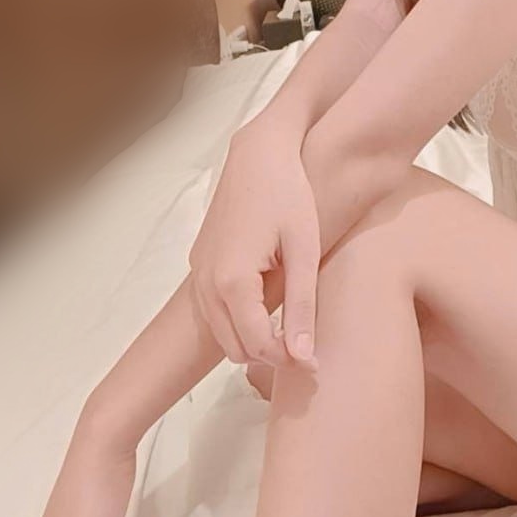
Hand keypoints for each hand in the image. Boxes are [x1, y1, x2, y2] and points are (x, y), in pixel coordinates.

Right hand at [189, 125, 321, 371]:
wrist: (259, 153)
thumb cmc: (288, 194)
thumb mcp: (304, 251)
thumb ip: (301, 306)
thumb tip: (302, 358)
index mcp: (232, 281)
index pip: (257, 347)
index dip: (289, 361)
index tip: (317, 363)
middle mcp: (206, 283)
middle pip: (236, 348)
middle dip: (270, 354)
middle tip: (307, 346)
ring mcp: (198, 273)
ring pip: (222, 333)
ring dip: (253, 339)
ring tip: (292, 326)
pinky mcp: (199, 264)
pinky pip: (215, 310)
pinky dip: (239, 320)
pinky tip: (270, 303)